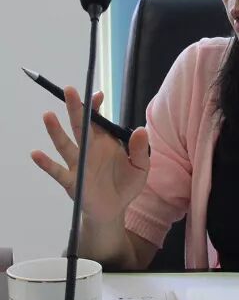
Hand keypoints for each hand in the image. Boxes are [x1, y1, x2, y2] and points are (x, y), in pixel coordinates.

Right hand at [31, 86, 149, 223]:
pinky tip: (36, 154)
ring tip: (48, 115)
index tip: (97, 95)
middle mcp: (89, 149)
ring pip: (65, 145)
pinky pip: (57, 171)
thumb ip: (140, 149)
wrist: (115, 209)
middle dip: (75, 109)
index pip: (98, 121)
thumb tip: (140, 129)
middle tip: (69, 90)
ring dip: (56, 131)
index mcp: (105, 142)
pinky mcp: (72, 181)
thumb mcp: (140, 166)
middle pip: (80, 126)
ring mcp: (79, 164)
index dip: (96, 108)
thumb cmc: (126, 184)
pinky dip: (46, 163)